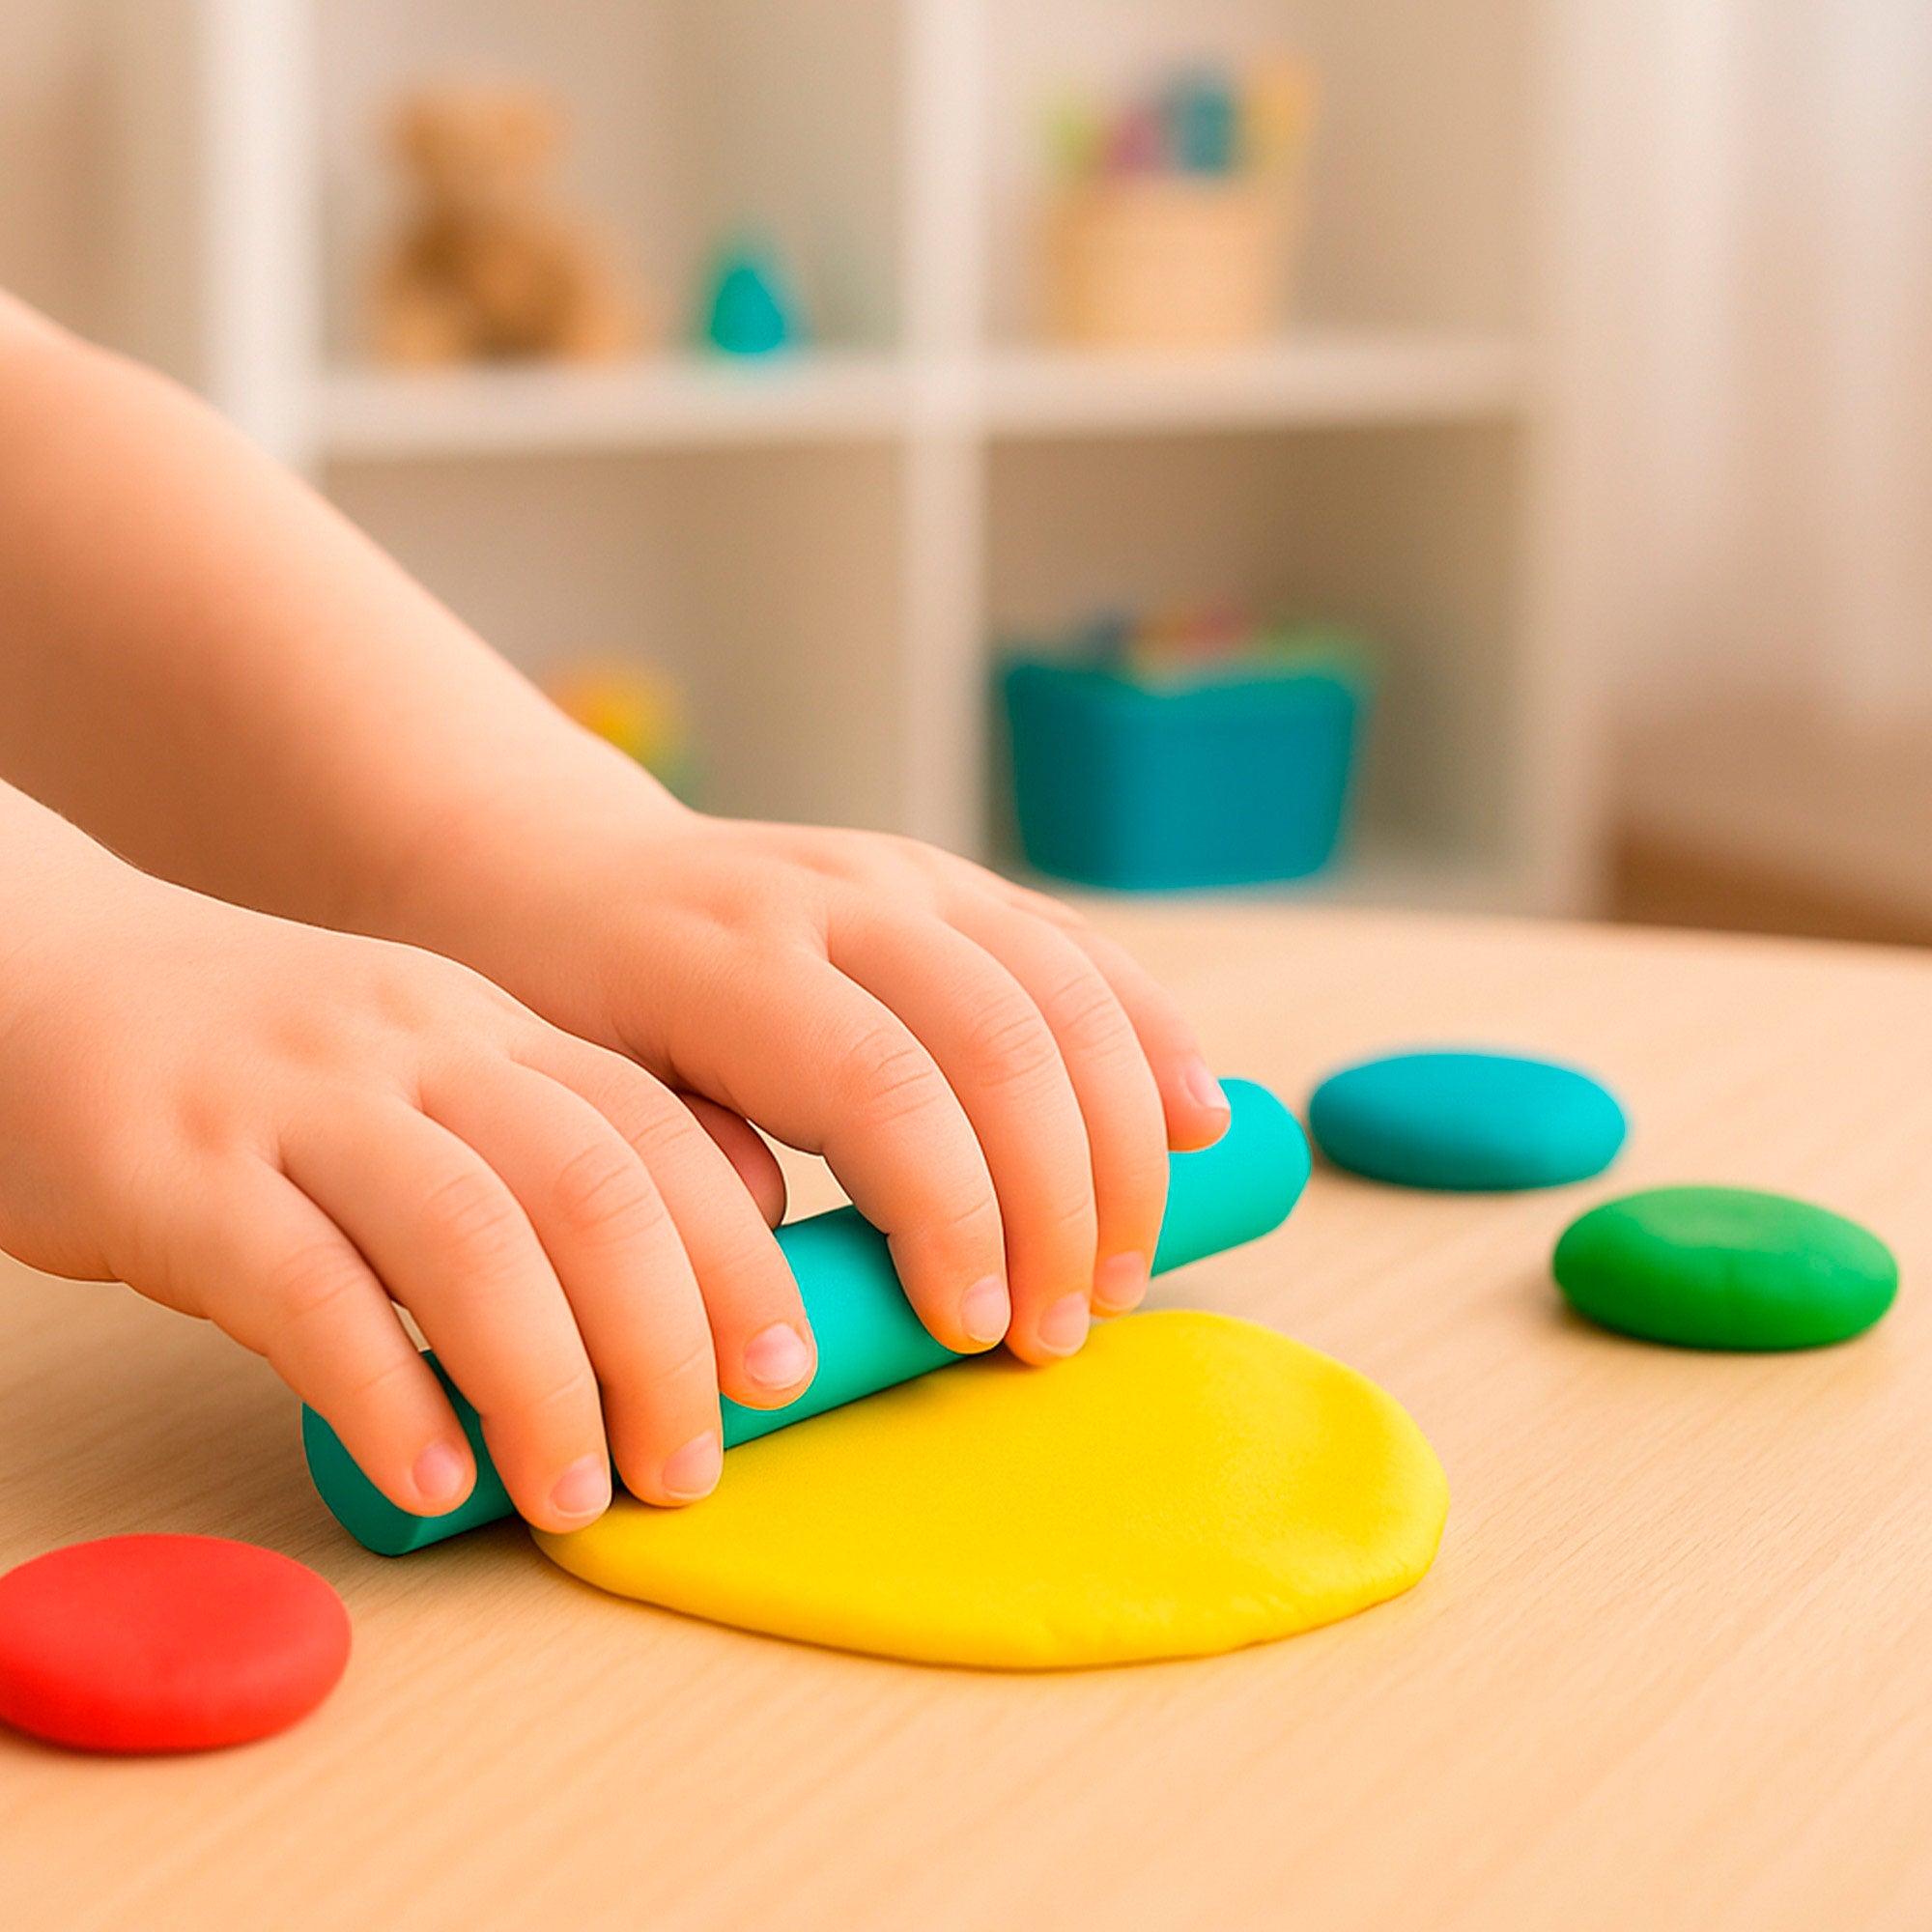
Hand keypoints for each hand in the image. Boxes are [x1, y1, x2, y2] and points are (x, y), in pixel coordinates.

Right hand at [0, 832, 814, 1530]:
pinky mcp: (180, 1176)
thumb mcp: (417, 1071)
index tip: (782, 1372)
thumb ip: (531, 1156)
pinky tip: (430, 1479)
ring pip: (472, 1240)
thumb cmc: (255, 1062)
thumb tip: (673, 1298)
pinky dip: (387, 1397)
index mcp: (492, 1028)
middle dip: (671, 1341)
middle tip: (689, 1464)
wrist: (42, 973)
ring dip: (547, 1385)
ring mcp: (298, 1105)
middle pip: (596, 1190)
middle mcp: (417, 1050)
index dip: (738, 1262)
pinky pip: (308, 1293)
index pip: (658, 1136)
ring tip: (574, 1495)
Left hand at [390, 802, 1232, 1364]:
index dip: (952, 1213)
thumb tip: (801, 1280)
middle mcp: (834, 899)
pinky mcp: (952, 880)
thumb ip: (689, 1179)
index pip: (880, 1085)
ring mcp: (905, 877)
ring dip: (1122, 1140)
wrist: (565, 873)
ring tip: (1124, 1267)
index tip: (976, 1329)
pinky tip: (1194, 1118)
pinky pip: (1079, 949)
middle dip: (1059, 1200)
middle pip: (999, 1042)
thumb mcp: (587, 1102)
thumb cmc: (569, 1016)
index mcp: (728, 963)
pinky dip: (1150, 1035)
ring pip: (1061, 992)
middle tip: (1063, 1327)